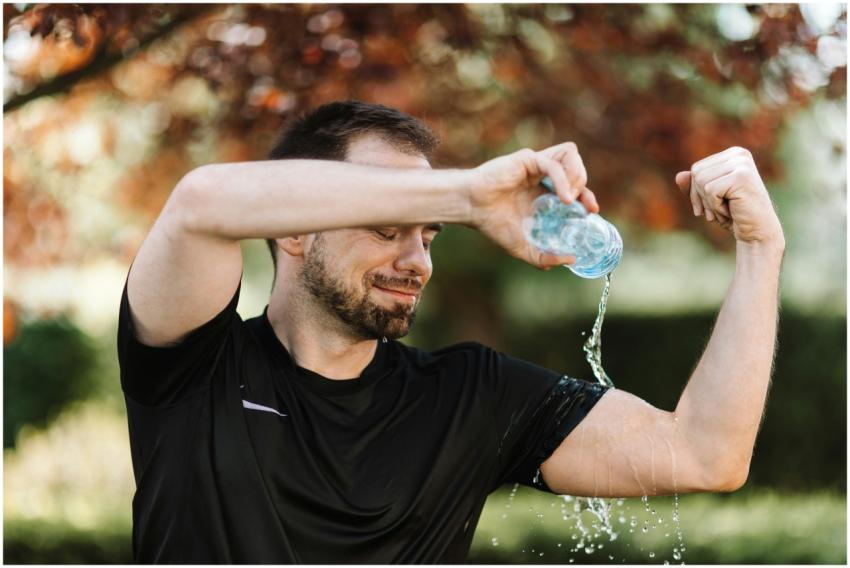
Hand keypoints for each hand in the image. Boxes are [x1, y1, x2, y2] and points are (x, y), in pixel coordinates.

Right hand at [468, 142, 599, 269]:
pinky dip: (563, 179)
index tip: (591, 211)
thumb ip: (545, 257)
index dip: (587, 196)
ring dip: (577, 176)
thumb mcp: (523, 248)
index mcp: (543, 192)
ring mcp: (535, 164)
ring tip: (570, 200)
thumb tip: (572, 259)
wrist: (471, 209)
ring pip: (570, 154)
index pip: (575, 185)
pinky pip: (553, 163)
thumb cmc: (492, 224)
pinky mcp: (527, 159)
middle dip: (586, 187)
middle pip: (577, 167)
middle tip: (585, 207)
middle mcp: (542, 175)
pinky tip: (562, 198)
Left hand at [675, 147, 784, 247]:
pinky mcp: (741, 176)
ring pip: (701, 182)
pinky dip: (716, 207)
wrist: (757, 232)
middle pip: (696, 174)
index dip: (696, 192)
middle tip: (720, 210)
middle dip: (702, 198)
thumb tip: (679, 176)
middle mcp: (739, 154)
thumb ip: (694, 186)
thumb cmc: (734, 214)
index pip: (696, 169)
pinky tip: (732, 211)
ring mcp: (742, 163)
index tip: (711, 206)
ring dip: (710, 203)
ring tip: (727, 210)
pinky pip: (710, 191)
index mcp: (733, 155)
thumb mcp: (708, 199)